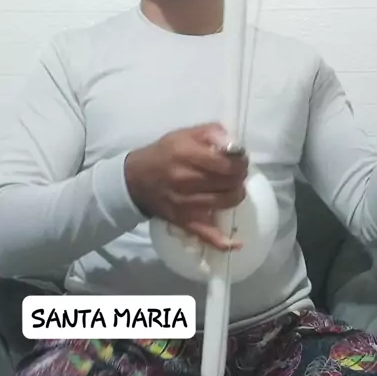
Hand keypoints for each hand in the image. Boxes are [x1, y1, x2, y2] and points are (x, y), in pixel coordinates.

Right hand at [124, 123, 248, 249]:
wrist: (136, 179)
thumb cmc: (165, 153)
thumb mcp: (186, 133)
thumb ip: (213, 132)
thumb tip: (235, 145)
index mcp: (188, 155)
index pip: (228, 164)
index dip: (241, 162)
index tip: (240, 160)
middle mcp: (187, 181)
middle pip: (230, 183)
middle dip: (239, 177)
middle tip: (236, 174)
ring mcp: (186, 204)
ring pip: (225, 203)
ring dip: (235, 195)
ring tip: (232, 189)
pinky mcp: (184, 222)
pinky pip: (207, 235)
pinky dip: (223, 241)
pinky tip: (236, 243)